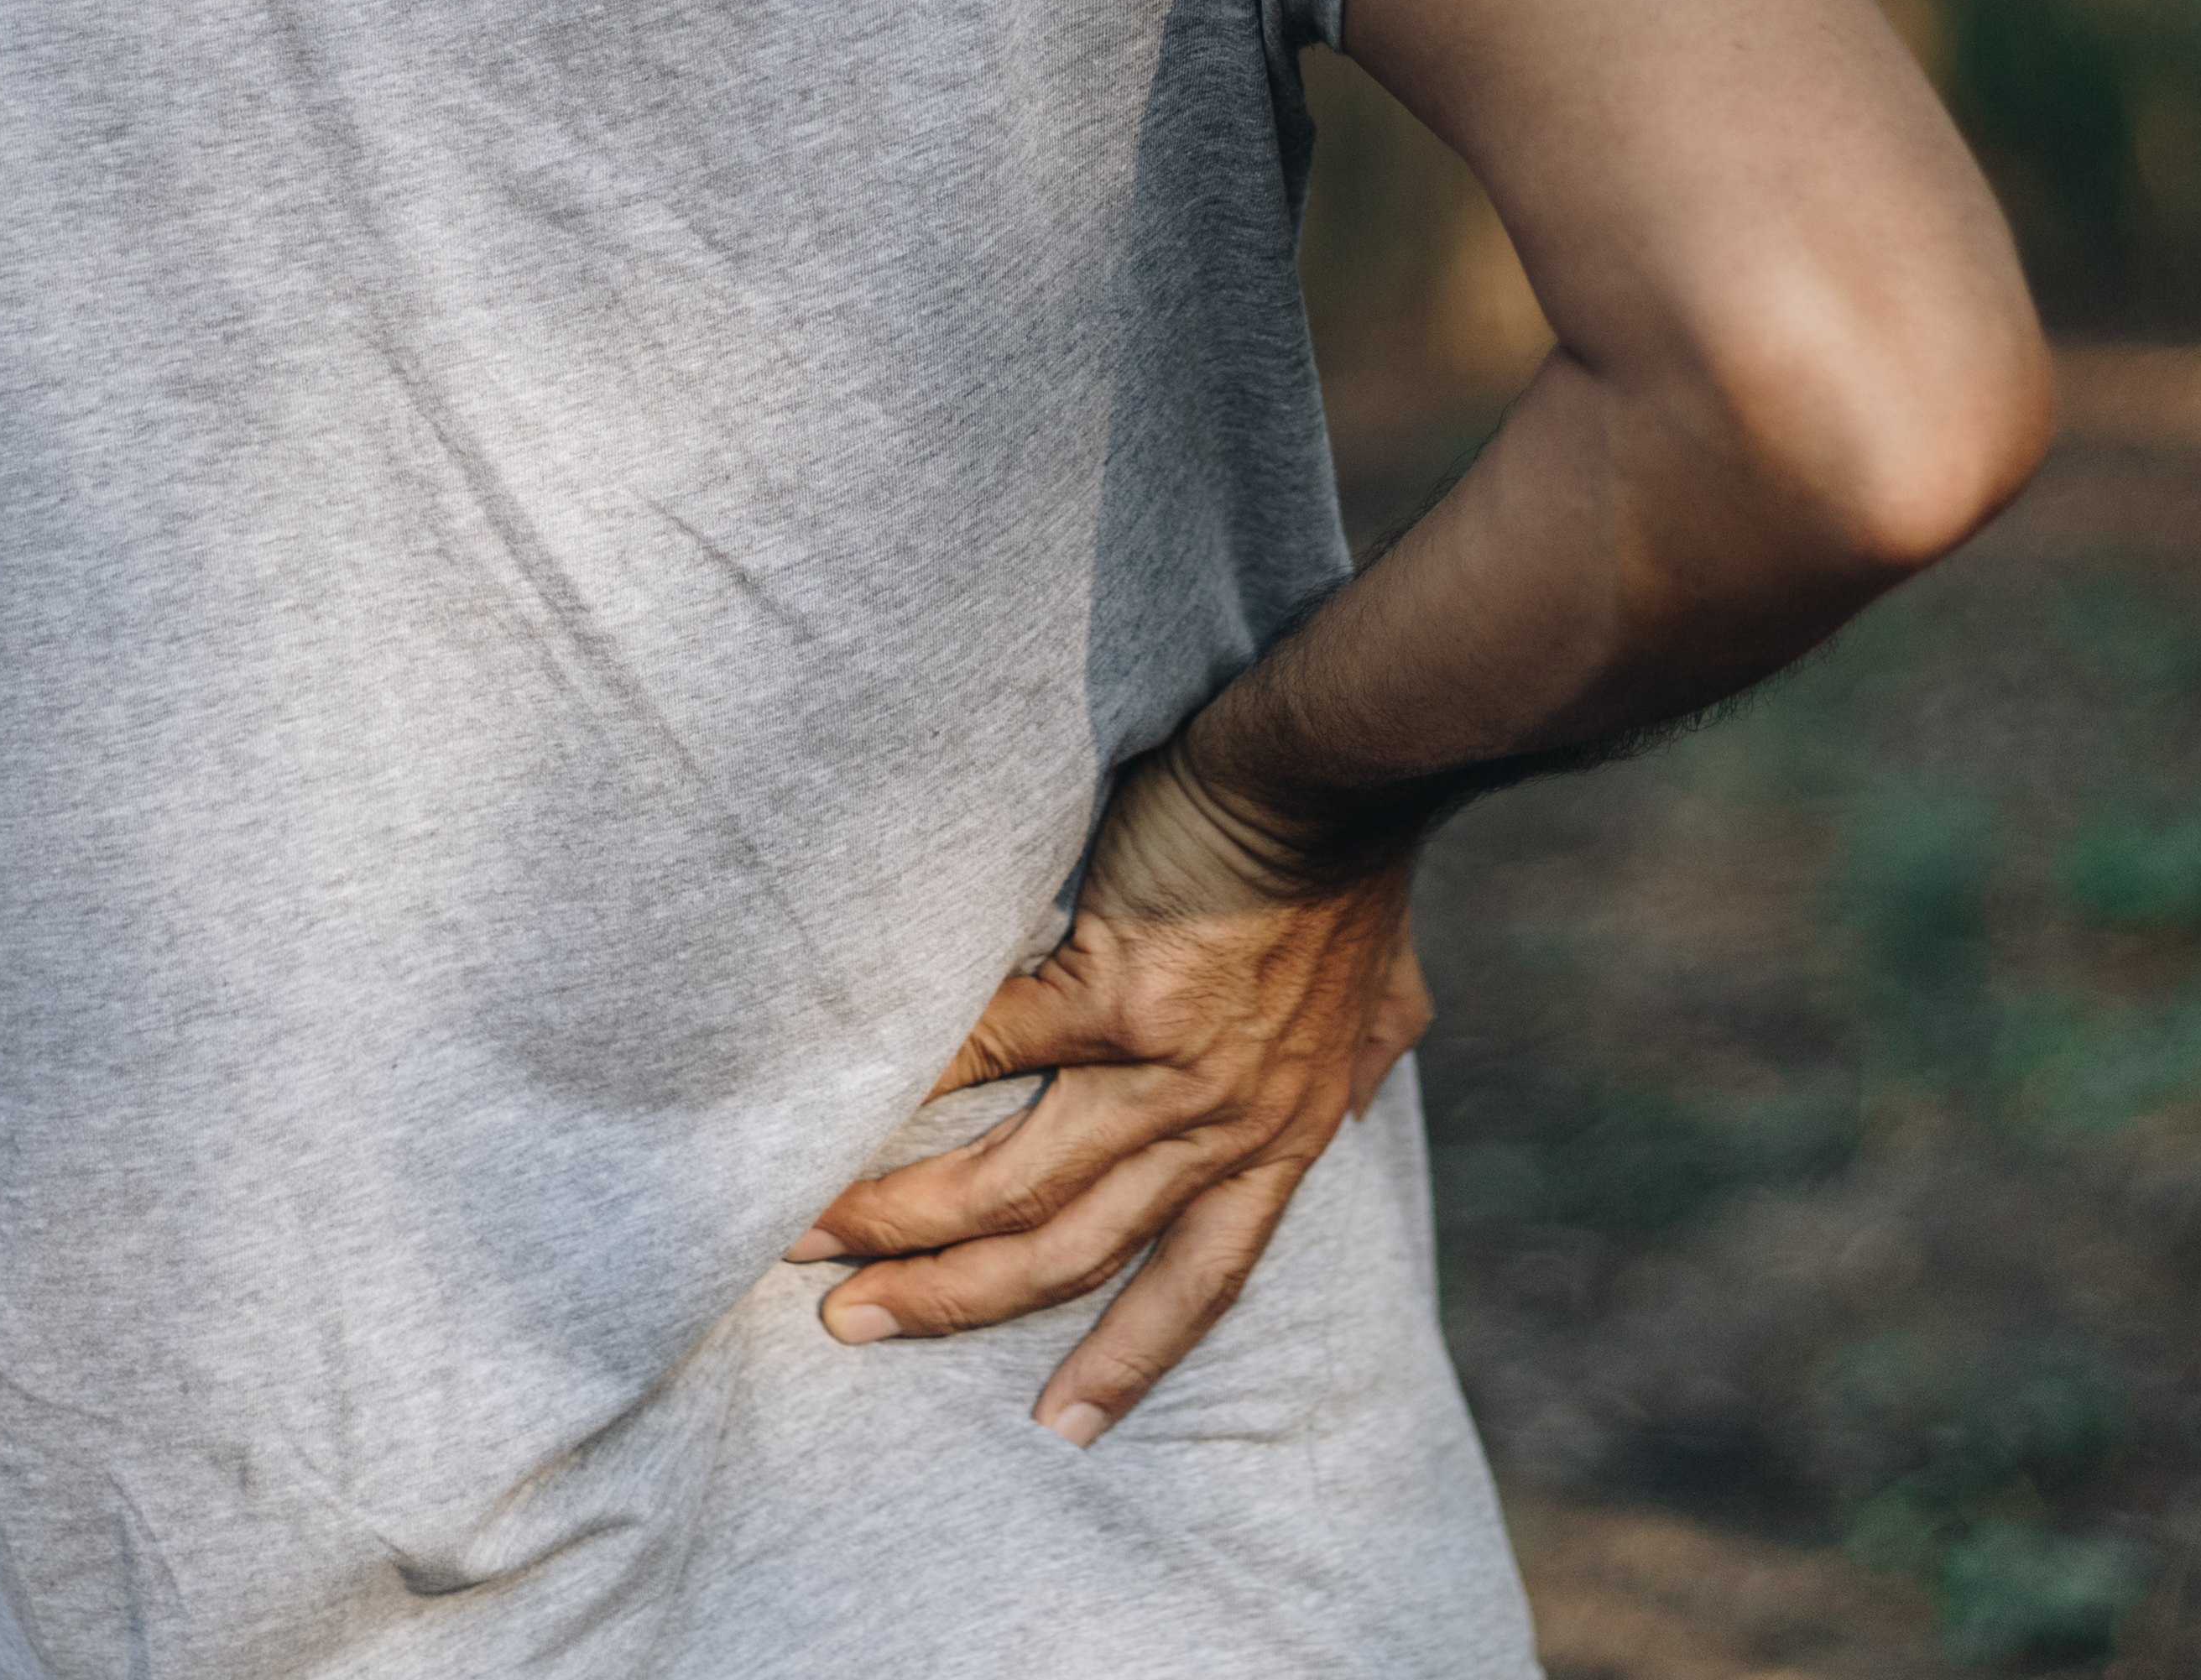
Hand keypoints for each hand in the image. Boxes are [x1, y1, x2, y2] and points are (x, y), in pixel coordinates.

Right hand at [785, 738, 1433, 1443]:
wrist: (1341, 769)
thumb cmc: (1353, 868)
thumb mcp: (1384, 998)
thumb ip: (1364, 1054)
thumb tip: (1364, 1087)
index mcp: (1285, 1138)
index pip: (1204, 1280)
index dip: (1130, 1360)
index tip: (1063, 1430)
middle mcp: (1227, 1124)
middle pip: (1077, 1254)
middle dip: (958, 1302)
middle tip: (858, 1327)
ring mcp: (1173, 1063)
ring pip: (1021, 1182)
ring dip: (909, 1220)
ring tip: (816, 1236)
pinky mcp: (1119, 984)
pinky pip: (996, 1054)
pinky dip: (921, 1084)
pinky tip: (846, 1103)